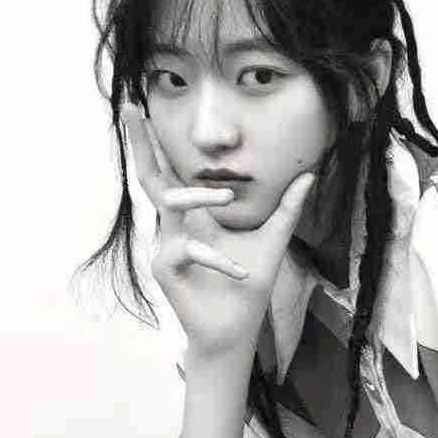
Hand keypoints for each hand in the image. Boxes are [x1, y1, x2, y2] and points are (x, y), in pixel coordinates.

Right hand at [119, 101, 316, 358]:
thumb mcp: (272, 240)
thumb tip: (308, 174)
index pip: (171, 171)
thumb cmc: (247, 288)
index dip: (155, 141)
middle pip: (152, 176)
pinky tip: (242, 273)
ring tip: (227, 197)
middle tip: (129, 108)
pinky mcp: (167, 270)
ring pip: (171, 205)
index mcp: (193, 217)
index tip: (140, 105)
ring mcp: (166, 247)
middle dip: (140, 142)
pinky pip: (191, 252)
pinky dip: (220, 261)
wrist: (235, 332)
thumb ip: (287, 207)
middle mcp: (174, 227)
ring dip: (198, 196)